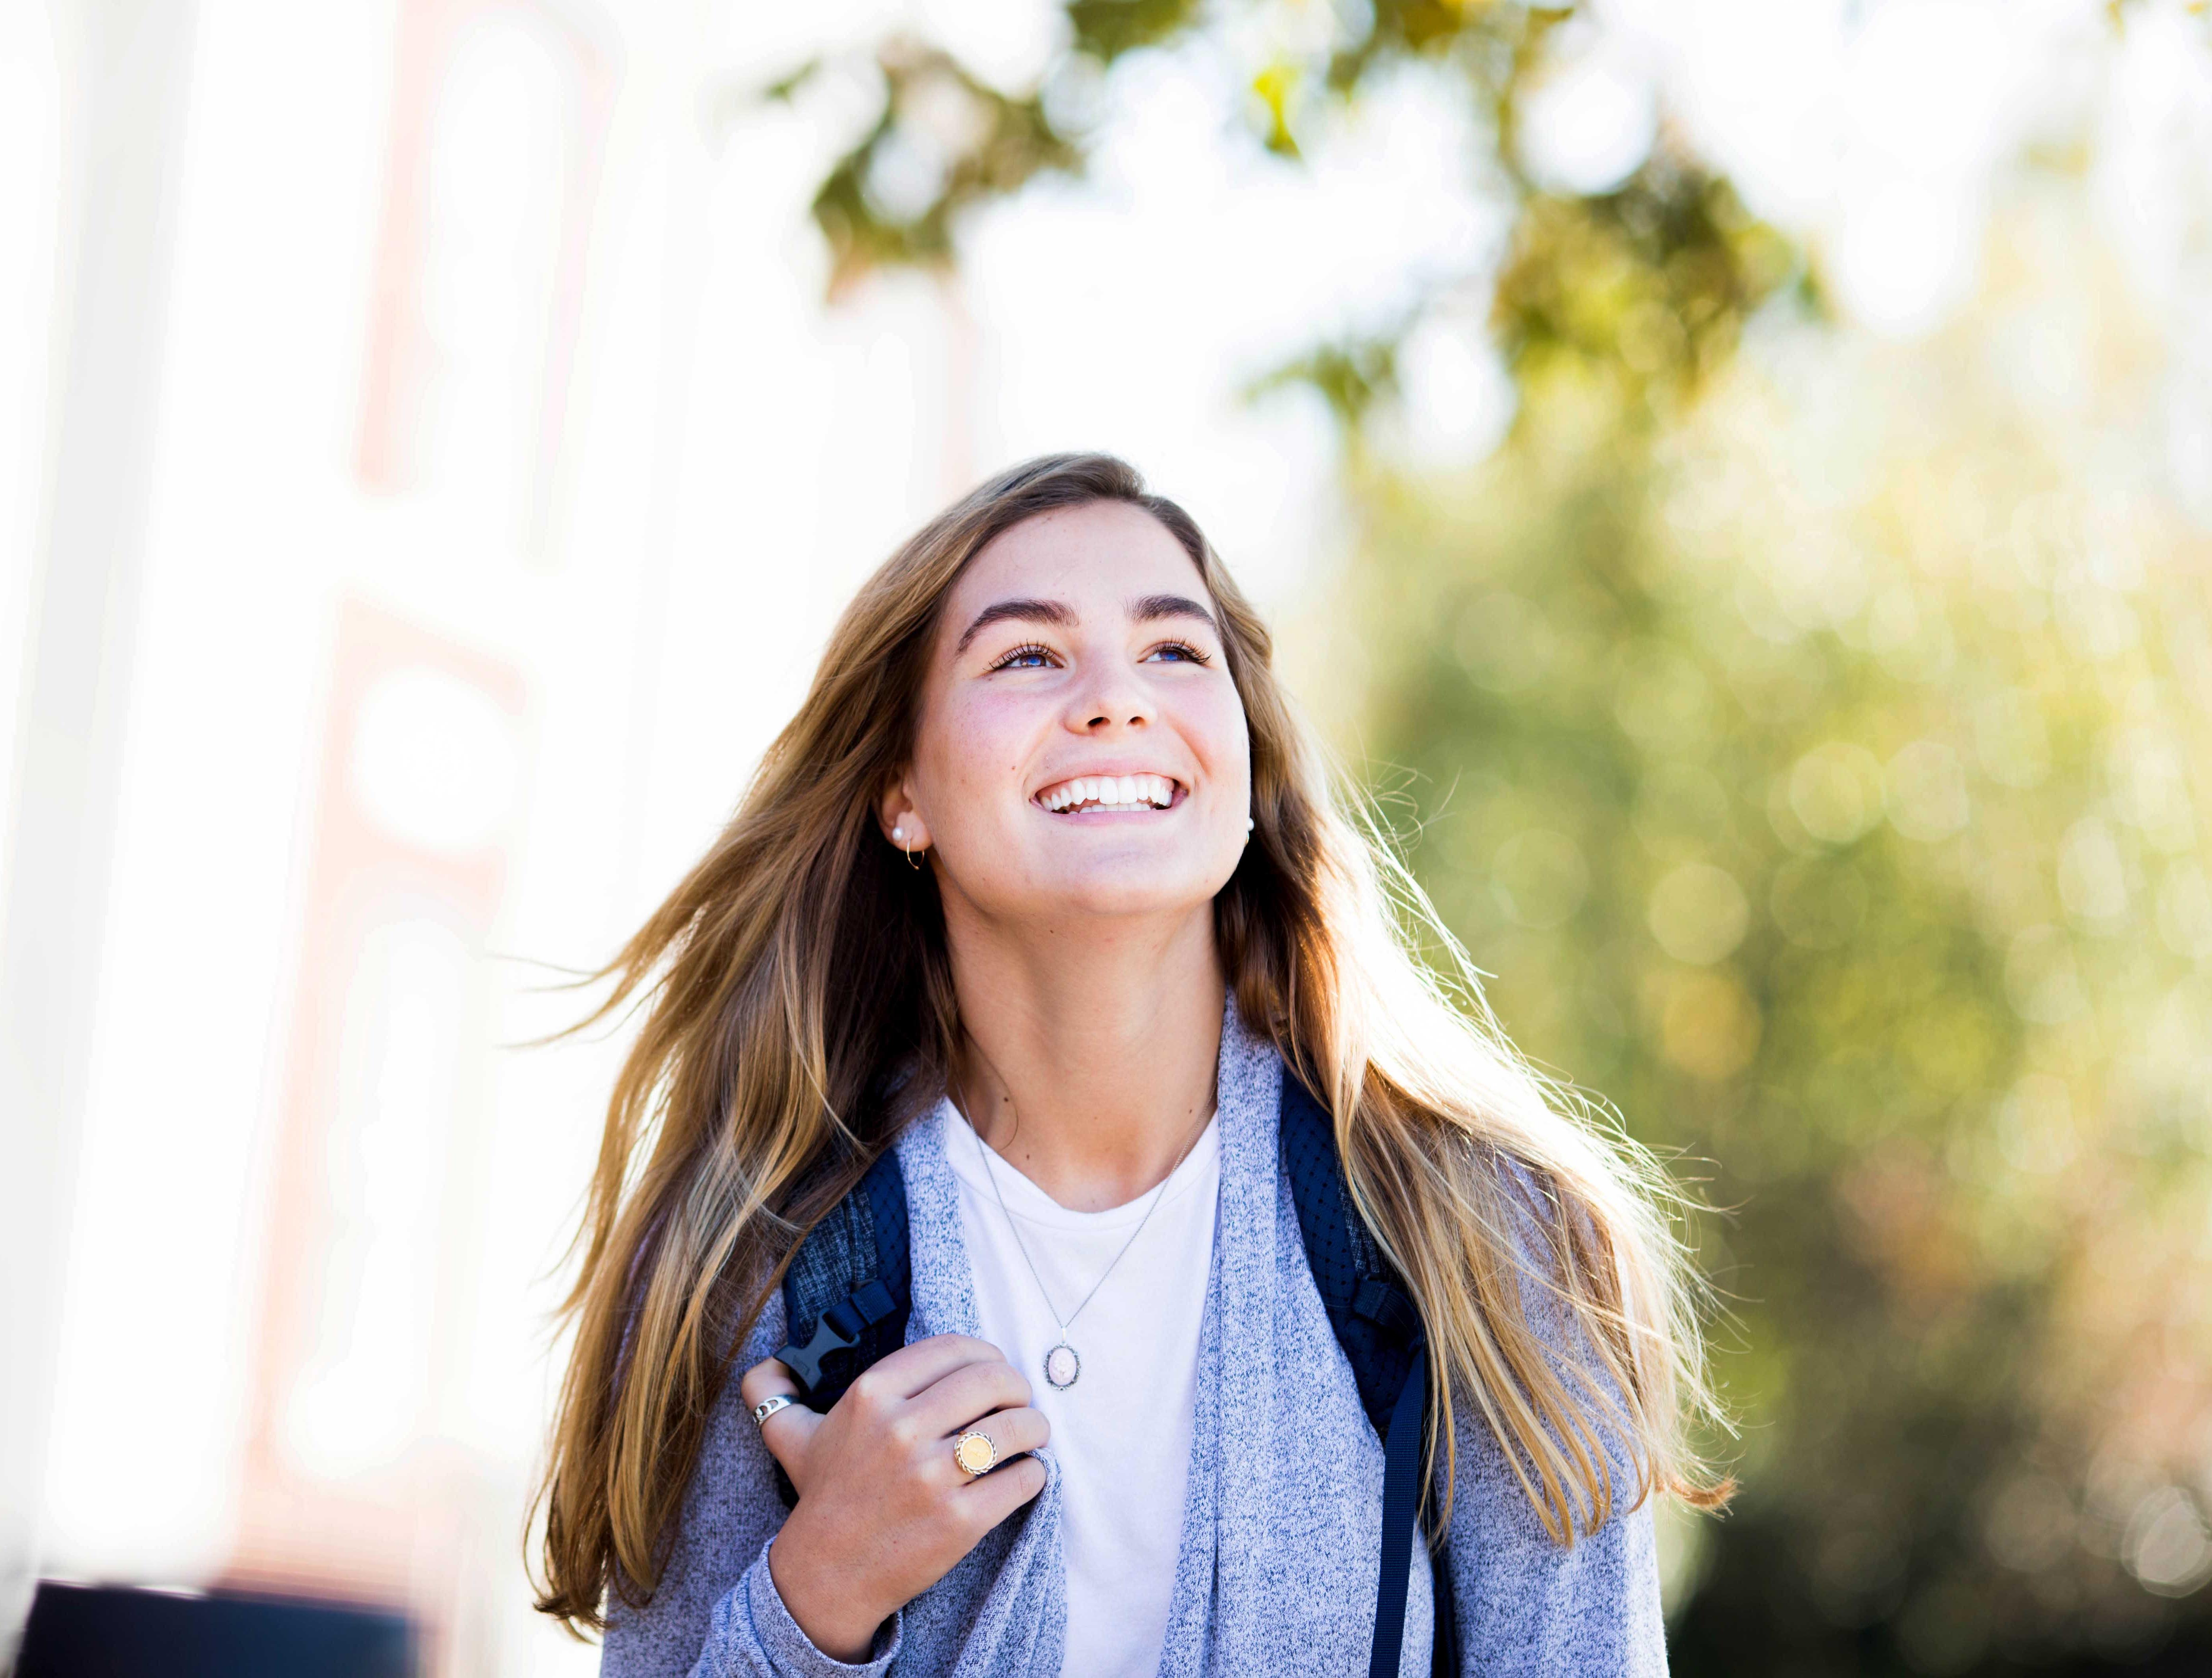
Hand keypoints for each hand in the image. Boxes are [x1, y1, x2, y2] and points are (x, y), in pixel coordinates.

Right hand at [737, 1335, 1048, 1661]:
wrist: (827, 1576)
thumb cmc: (823, 1498)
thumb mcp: (792, 1438)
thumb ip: (773, 1394)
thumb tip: (762, 1368)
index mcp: (871, 1395)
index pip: (956, 1348)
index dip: (987, 1354)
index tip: (994, 1370)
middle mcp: (901, 1429)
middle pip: (994, 1380)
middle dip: (1018, 1387)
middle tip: (1019, 1402)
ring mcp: (930, 1477)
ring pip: (1016, 1428)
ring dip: (1034, 1427)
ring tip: (1031, 1435)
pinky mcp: (959, 1521)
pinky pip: (1022, 1480)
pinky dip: (1033, 1473)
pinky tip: (1022, 1475)